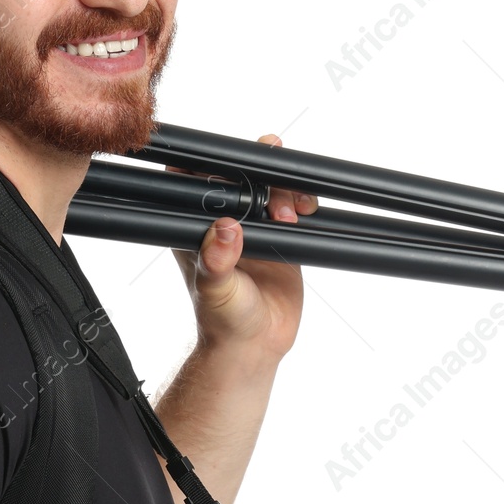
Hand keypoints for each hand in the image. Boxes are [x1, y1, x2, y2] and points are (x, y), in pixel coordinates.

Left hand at [170, 133, 318, 360]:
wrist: (256, 346)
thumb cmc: (224, 321)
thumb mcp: (215, 291)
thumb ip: (216, 261)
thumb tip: (225, 230)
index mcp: (197, 229)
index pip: (196, 183)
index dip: (211, 164)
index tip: (235, 158)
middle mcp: (224, 223)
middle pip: (240, 177)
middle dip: (260, 170)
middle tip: (275, 177)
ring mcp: (255, 228)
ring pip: (269, 188)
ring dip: (284, 189)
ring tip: (291, 213)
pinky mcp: (283, 237)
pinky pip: (294, 206)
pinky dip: (303, 201)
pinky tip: (307, 209)